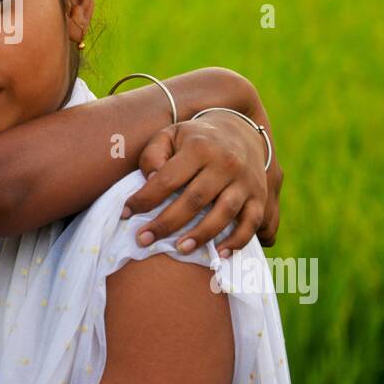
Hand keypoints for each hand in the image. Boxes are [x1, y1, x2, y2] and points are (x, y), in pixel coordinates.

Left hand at [120, 111, 270, 256]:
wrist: (240, 130)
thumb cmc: (195, 140)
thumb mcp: (171, 135)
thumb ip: (154, 154)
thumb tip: (149, 180)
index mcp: (199, 147)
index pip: (167, 178)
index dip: (144, 198)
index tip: (126, 214)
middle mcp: (225, 163)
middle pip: (194, 199)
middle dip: (166, 223)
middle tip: (143, 240)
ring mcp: (244, 181)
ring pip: (224, 212)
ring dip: (201, 235)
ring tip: (179, 249)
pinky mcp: (258, 197)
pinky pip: (250, 223)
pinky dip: (237, 241)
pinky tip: (220, 254)